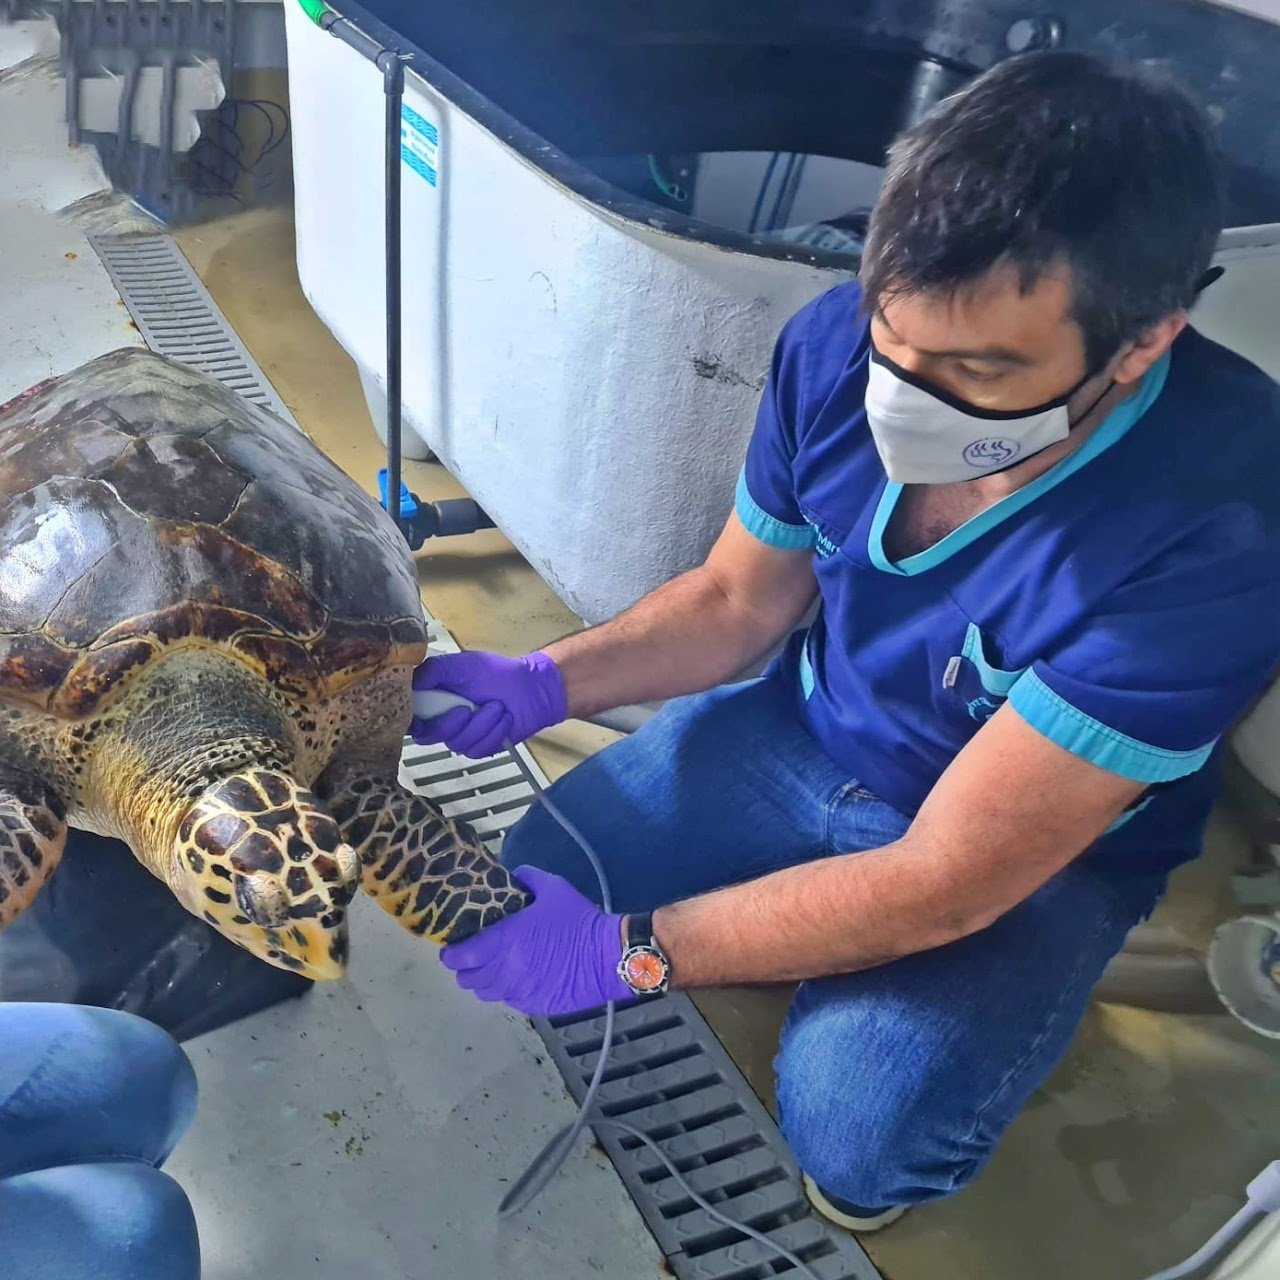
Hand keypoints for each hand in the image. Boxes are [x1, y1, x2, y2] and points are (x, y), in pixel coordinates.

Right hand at [410, 651, 566, 757]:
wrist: (532, 688)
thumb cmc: (498, 673)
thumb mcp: (462, 664)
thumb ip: (433, 671)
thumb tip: (408, 681)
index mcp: (433, 698)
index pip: (409, 717)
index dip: (412, 721)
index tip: (422, 718)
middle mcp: (443, 719)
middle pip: (430, 735)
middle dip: (451, 723)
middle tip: (469, 707)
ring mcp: (461, 735)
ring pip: (457, 743)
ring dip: (481, 724)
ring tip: (497, 707)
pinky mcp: (480, 747)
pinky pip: (478, 749)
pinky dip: (494, 733)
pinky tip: (504, 720)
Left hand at [440, 866, 630, 1015]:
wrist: (607, 956)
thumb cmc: (578, 921)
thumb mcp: (553, 888)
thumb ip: (526, 878)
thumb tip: (510, 876)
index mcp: (503, 942)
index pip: (458, 957)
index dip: (451, 951)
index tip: (455, 943)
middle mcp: (504, 971)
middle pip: (465, 978)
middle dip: (465, 966)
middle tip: (475, 952)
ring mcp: (517, 992)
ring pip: (483, 992)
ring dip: (483, 979)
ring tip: (494, 965)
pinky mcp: (531, 1006)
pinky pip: (506, 1000)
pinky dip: (505, 989)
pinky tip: (518, 975)